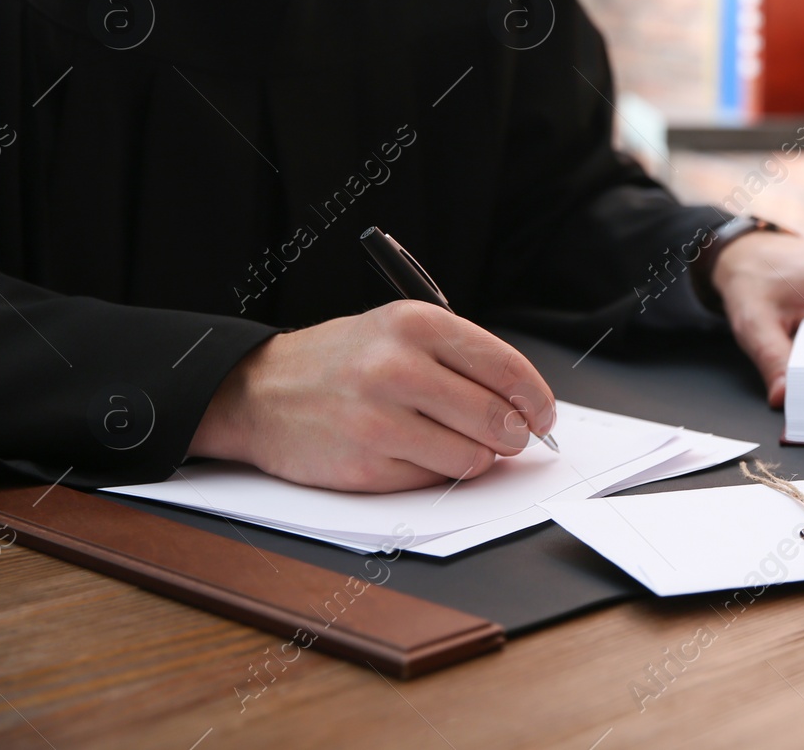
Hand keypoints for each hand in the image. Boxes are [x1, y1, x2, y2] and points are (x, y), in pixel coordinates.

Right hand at [189, 300, 556, 491]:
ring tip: (454, 442)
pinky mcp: (365, 464)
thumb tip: (526, 405)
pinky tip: (413, 452)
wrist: (260, 391)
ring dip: (476, 457)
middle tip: (509, 437)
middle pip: (496, 417)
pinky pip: (434, 479)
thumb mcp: (400, 333)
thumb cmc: (343, 361)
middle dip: (513, 434)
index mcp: (415, 324)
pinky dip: (436, 472)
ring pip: (472, 456)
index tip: (544, 414)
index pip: (506, 367)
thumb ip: (463, 361)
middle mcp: (397, 366)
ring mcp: (379, 418)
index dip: (536, 398)